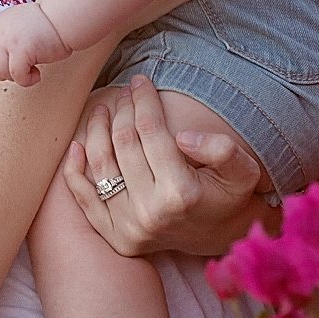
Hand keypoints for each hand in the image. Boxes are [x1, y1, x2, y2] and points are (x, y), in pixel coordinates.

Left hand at [0, 2, 69, 85]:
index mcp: (3, 21)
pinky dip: (27, 80)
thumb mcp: (26, 31)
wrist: (66, 18)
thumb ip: (11, 47)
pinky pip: (17, 75)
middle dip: (9, 68)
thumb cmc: (54, 23)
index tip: (14, 62)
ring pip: (1, 70)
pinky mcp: (20, 51)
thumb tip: (0, 73)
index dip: (3, 59)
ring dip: (17, 76)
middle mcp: (2, 30)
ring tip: (32, 72)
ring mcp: (9, 41)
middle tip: (25, 69)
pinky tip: (37, 74)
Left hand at [63, 76, 270, 256]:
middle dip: (122, 109)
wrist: (219, 237)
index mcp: (180, 192)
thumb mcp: (244, 169)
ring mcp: (129, 227)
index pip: (151, 131)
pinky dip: (74, 171)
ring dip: (97, 130)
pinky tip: (77, 144)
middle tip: (125, 92)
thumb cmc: (230, 195)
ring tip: (103, 109)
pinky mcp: (115, 237)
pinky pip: (84, 199)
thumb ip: (221, 149)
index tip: (141, 81)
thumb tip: (182, 136)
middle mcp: (150, 212)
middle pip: (123, 143)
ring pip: (100, 166)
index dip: (144, 100)